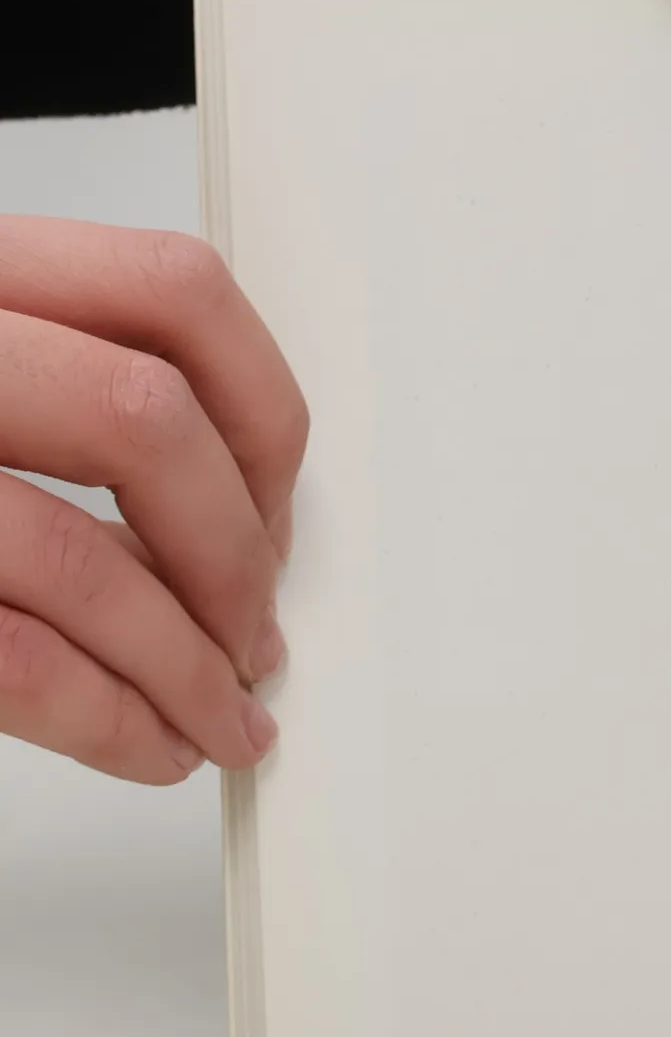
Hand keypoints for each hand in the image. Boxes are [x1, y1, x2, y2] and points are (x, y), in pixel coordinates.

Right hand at [0, 217, 306, 783]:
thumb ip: (61, 399)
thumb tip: (233, 513)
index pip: (173, 291)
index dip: (263, 411)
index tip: (278, 499)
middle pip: (147, 421)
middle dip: (235, 552)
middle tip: (255, 628)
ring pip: (80, 558)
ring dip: (187, 665)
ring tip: (223, 713)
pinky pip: (18, 662)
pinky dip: (114, 722)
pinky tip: (152, 745)